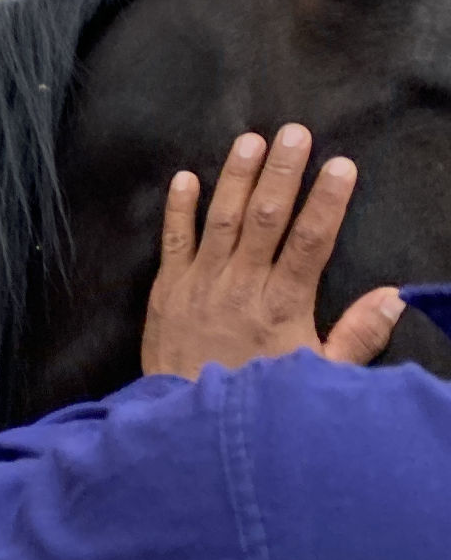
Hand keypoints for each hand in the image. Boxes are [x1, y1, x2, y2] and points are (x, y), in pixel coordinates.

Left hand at [142, 124, 404, 378]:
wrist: (190, 427)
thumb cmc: (261, 402)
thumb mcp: (318, 378)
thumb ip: (357, 337)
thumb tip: (393, 297)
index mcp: (283, 304)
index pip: (310, 241)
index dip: (326, 201)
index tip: (341, 166)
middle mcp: (241, 285)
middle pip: (265, 217)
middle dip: (283, 172)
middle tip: (295, 133)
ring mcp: (200, 283)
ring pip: (221, 219)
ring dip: (236, 177)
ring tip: (251, 140)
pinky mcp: (166, 290)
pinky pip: (173, 241)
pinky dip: (178, 208)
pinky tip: (184, 178)